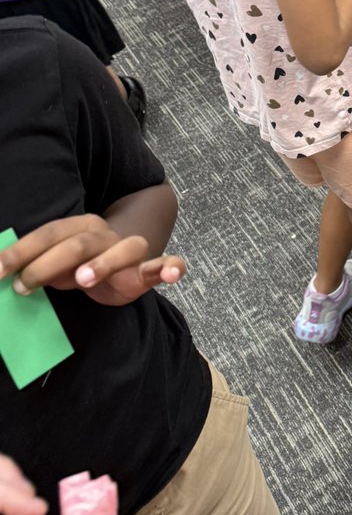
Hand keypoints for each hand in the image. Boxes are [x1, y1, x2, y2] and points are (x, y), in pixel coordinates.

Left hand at [0, 216, 186, 307]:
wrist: (127, 257)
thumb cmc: (83, 263)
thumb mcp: (57, 264)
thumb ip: (37, 268)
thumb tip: (4, 278)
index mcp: (79, 228)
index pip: (48, 235)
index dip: (21, 251)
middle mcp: (105, 235)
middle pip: (78, 244)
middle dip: (48, 264)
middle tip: (24, 285)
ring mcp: (129, 250)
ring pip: (123, 249)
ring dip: (104, 262)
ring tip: (84, 278)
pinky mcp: (148, 270)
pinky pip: (164, 264)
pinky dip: (170, 267)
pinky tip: (172, 273)